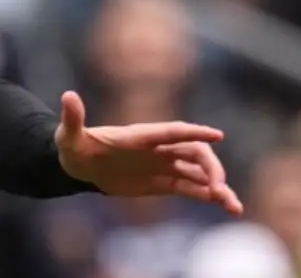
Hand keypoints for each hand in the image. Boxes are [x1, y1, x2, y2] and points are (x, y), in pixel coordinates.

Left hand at [54, 91, 243, 214]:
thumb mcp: (69, 135)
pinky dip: (208, 196)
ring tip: (232, 205)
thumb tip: (68, 96)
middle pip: (193, 152)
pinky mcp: (163, 182)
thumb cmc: (74, 146)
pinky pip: (191, 188)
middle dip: (210, 167)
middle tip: (217, 187)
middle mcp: (157, 148)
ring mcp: (162, 164)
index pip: (171, 131)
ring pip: (198, 172)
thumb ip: (72, 118)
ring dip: (217, 185)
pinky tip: (225, 205)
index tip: (217, 135)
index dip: (193, 132)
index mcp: (139, 135)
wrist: (79, 166)